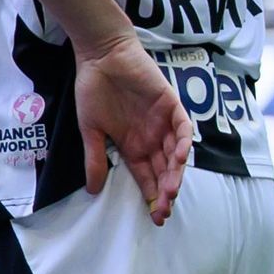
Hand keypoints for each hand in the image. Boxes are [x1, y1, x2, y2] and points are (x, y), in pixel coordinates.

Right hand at [72, 36, 189, 224]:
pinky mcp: (170, 105)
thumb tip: (93, 191)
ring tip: (171, 191)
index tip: (154, 217)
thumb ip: (95, 158)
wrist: (101, 55)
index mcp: (132, 146)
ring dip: (175, 173)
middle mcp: (150, 138)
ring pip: (175, 154)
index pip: (147, 177)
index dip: (151, 197)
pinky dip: (182, 142)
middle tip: (164, 210)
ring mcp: (162, 122)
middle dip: (165, 192)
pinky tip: (178, 157)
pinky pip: (182, 127)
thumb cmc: (93, 89)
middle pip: (164, 170)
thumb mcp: (90, 129)